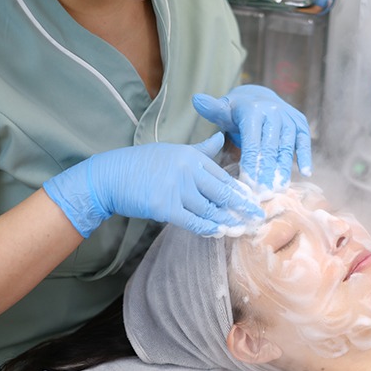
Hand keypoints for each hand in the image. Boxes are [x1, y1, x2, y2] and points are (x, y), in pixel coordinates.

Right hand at [43, 133, 262, 237]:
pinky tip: (218, 233)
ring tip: (242, 230)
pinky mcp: (164, 206)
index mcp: (192, 156)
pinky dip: (207, 228)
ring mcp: (176, 188)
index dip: (242, 192)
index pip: (224, 176)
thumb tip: (221, 137)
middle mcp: (187, 170)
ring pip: (210, 209)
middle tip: (259, 220)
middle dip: (243, 208)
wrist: (111, 176)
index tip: (256, 203)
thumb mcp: (175, 151)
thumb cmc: (144, 164)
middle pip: (222, 193)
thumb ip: (202, 149)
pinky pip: (192, 220)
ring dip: (228, 222)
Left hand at [192, 85, 311, 193]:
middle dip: (266, 172)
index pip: (252, 142)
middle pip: (270, 148)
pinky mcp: (301, 124)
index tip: (247, 185)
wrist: (259, 98)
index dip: (251, 165)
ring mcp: (289, 118)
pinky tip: (306, 173)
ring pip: (286, 148)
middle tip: (262, 194)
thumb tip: (196, 100)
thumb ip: (211, 109)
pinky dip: (306, 157)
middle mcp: (274, 112)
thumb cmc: (236, 112)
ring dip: (284, 170)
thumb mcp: (222, 110)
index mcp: (253, 111)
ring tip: (278, 189)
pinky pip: (304, 142)